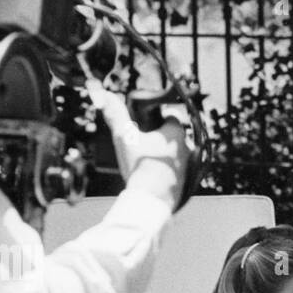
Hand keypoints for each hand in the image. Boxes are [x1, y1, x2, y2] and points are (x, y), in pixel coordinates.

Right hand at [88, 80, 191, 210]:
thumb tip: (103, 94)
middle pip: (174, 136)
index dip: (160, 119)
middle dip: (162, 138)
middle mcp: (187, 147)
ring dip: (166, 155)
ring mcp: (190, 166)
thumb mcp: (124, 137)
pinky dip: (169, 171)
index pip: (171, 117)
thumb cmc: (139, 165)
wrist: (152, 199)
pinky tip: (155, 176)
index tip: (148, 124)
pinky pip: (178, 171)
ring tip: (148, 161)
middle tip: (144, 144)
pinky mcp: (189, 182)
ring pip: (177, 154)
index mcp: (175, 133)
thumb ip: (116, 114)